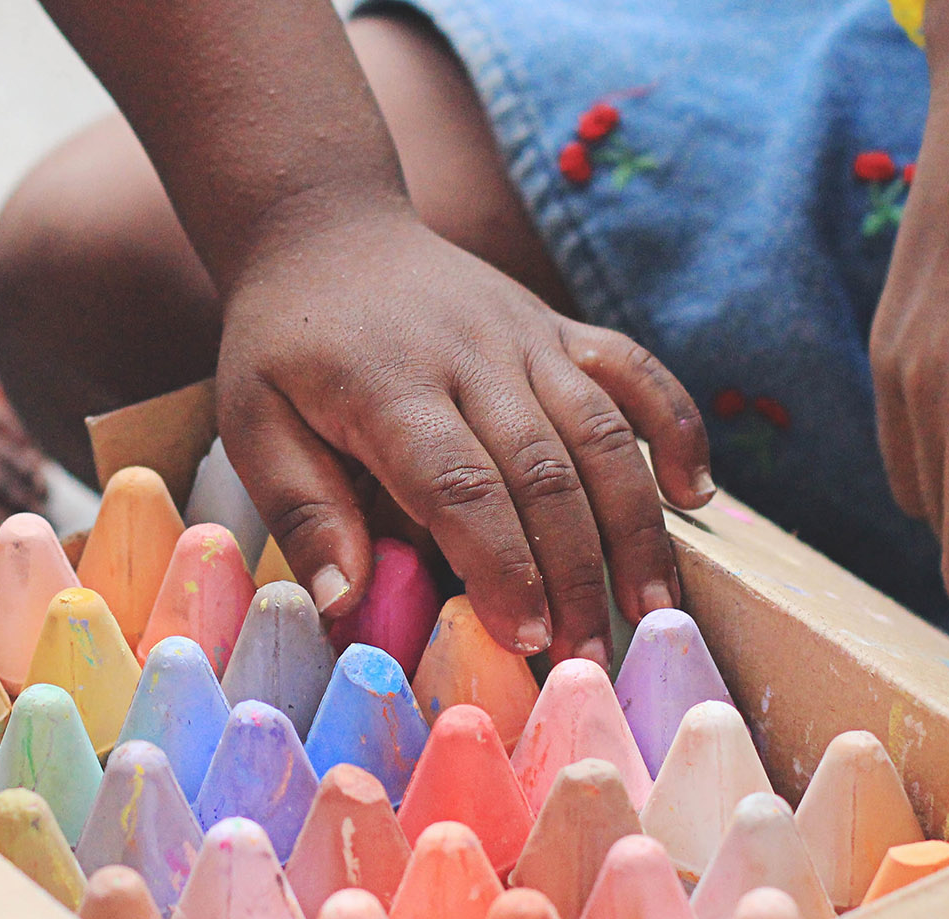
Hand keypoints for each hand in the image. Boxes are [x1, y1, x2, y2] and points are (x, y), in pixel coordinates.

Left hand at [216, 210, 713, 665]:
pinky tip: (695, 494)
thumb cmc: (284, 345)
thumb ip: (302, 508)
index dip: (503, 566)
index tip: (527, 637)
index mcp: (390, 387)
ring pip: (601, 431)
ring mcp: (525, 336)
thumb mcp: (253, 421)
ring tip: (652, 605)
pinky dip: (674, 426)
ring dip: (635, 523)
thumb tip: (346, 600)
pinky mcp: (558, 327)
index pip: (461, 486)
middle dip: (575, 573)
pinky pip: (635, 371)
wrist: (325, 232)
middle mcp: (471, 357)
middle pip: (544, 472)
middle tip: (589, 656)